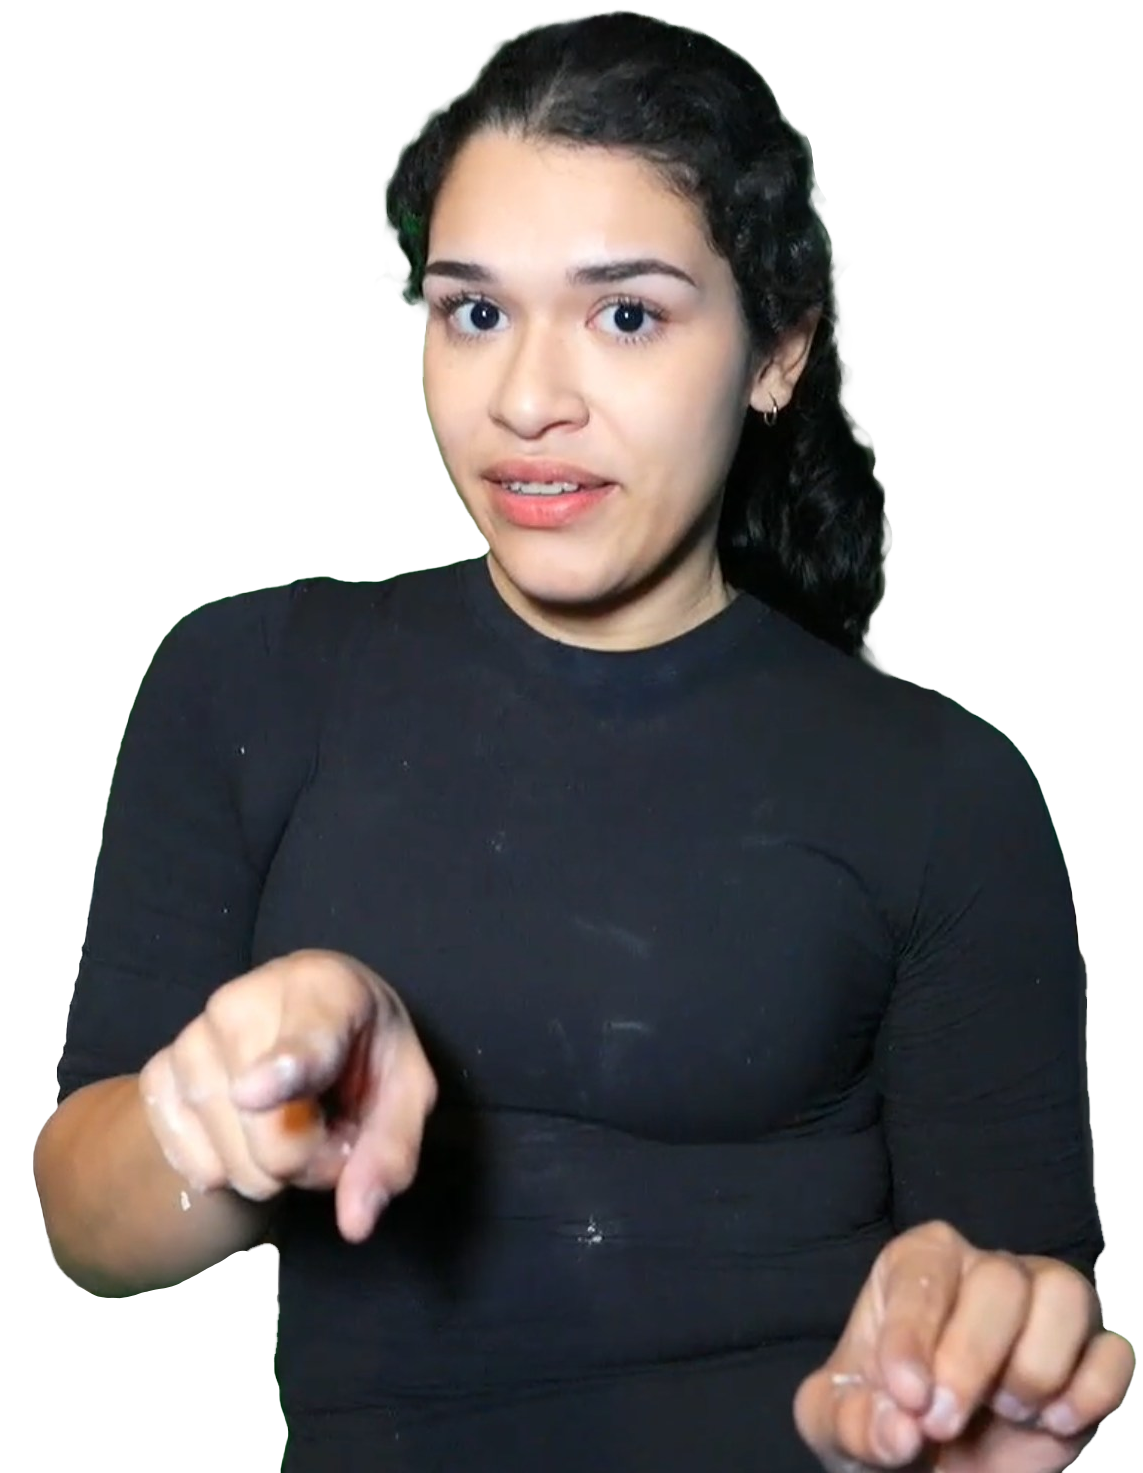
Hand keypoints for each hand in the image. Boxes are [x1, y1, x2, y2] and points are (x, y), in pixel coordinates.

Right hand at [139, 948, 437, 1242]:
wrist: (302, 1015)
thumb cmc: (362, 1053)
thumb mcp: (406, 1092)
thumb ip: (390, 1152)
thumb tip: (355, 1223)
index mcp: (325, 991)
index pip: (304, 1042)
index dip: (282, 1072)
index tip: (254, 1094)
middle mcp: (245, 1003)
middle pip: (271, 1137)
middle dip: (309, 1159)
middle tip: (328, 1126)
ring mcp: (192, 1037)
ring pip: (228, 1162)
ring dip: (269, 1171)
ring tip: (291, 1125)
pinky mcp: (158, 1072)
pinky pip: (189, 1163)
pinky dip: (225, 1170)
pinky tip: (246, 1133)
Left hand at [793, 1220, 1135, 1471]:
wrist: (932, 1459)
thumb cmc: (885, 1416)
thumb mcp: (838, 1421)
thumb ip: (852, 1420)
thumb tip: (899, 1429)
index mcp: (916, 1265)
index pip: (923, 1274)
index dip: (914, 1336)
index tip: (907, 1398)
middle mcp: (984, 1270)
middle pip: (1000, 1279)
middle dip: (972, 1359)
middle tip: (943, 1422)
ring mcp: (1043, 1307)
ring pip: (1066, 1293)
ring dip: (1037, 1364)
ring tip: (1007, 1409)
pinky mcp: (1090, 1355)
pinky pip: (1114, 1351)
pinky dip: (1091, 1391)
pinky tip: (1053, 1423)